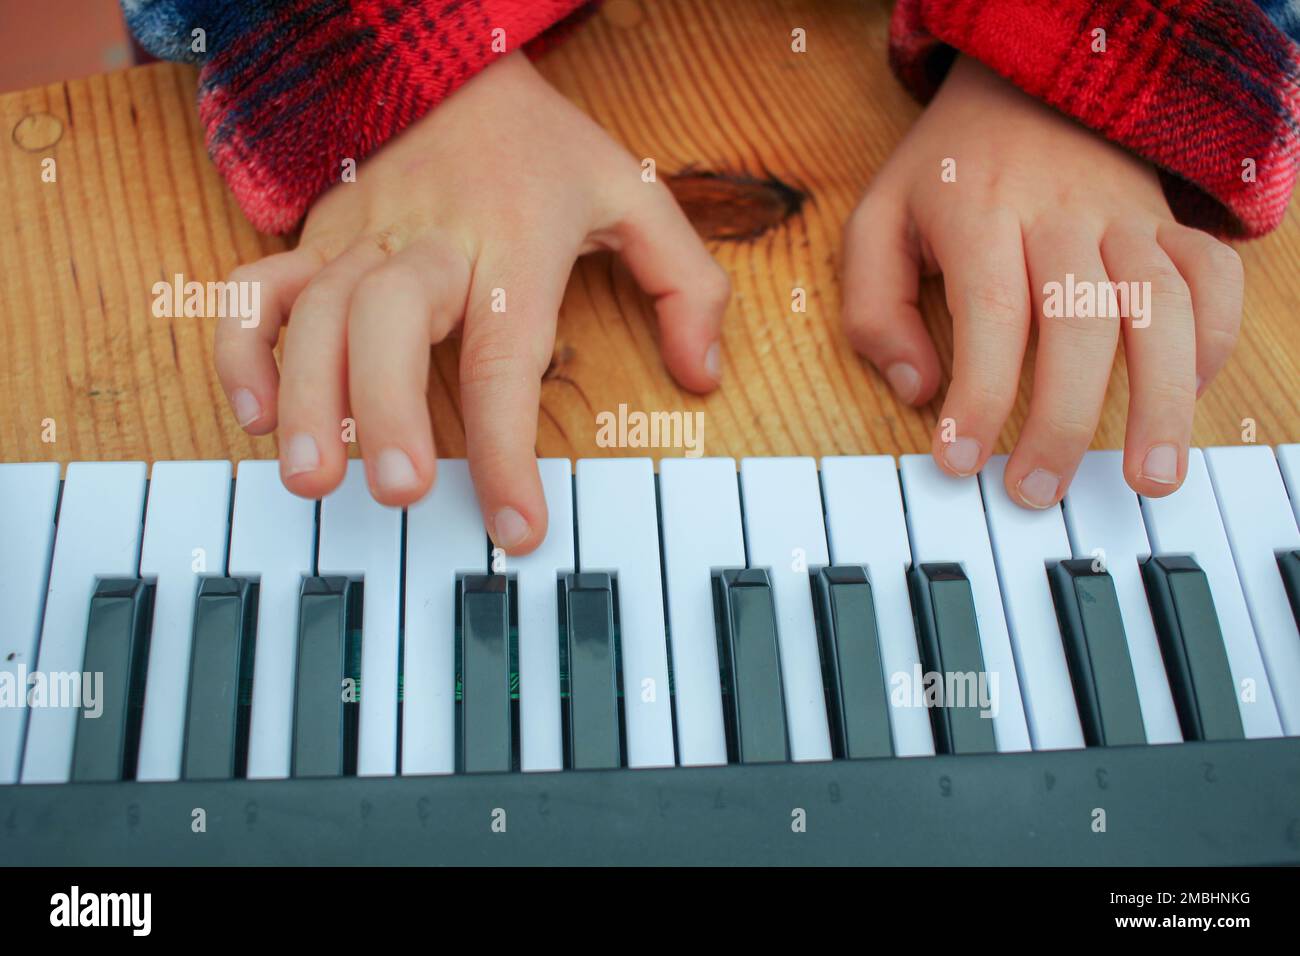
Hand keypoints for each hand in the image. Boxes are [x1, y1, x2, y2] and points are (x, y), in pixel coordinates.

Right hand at [215, 52, 728, 553]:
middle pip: (391, 320)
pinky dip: (244, 347)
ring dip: (305, 396)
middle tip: (398, 491)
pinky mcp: (315, 240)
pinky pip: (258, 290)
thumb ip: (686, 281)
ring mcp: (362, 240)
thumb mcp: (633, 192)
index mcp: (514, 242)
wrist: (447, 66)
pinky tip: (255, 413)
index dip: (509, 450)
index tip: (516, 528)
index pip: (506, 358)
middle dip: (387, 409)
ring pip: (315, 312)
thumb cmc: (541, 147)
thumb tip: (703, 373)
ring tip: (310, 477)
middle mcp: (431, 244)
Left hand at [842, 54, 1242, 504]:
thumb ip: (876, 305)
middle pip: (1080, 322)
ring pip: (1163, 307)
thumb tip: (916, 389)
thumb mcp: (878, 221)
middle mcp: (1062, 215)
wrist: (1029, 84)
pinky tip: (1186, 398)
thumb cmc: (947, 172)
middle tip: (1037, 492)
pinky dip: (1212, 343)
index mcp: (980, 212)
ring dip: (1162, 400)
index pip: (991, 312)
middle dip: (1062, 420)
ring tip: (1148, 479)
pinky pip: (1213, 280)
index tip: (961, 462)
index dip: (980, 396)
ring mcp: (1126, 218)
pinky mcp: (1169, 223)